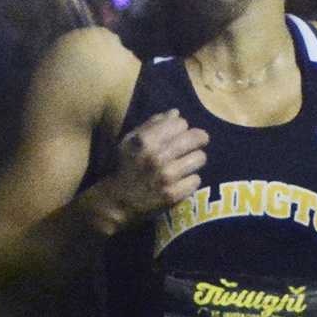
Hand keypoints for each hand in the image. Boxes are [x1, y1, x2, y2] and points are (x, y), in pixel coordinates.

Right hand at [80, 109, 208, 235]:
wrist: (116, 203)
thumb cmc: (123, 168)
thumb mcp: (129, 141)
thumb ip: (151, 125)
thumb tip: (176, 113)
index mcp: (146, 140)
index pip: (181, 123)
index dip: (181, 128)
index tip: (180, 134)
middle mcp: (158, 156)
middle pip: (196, 138)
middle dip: (199, 140)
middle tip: (198, 144)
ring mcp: (167, 177)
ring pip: (200, 158)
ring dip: (195, 160)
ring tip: (187, 164)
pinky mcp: (173, 195)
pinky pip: (196, 180)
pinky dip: (190, 181)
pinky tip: (181, 182)